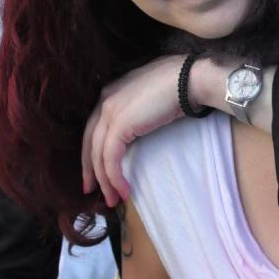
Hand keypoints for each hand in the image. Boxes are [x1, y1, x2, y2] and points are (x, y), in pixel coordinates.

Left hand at [82, 55, 185, 206]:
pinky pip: (110, 159)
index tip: (95, 171)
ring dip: (104, 180)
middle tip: (92, 190)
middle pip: (89, 141)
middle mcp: (105, 100)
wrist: (189, 79)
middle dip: (90, 169)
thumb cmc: (180, 84)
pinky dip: (114, 177)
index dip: (92, 151)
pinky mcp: (119, 125)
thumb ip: (139, 108)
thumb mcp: (151, 96)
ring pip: (98, 154)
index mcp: (112, 92)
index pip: (94, 127)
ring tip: (114, 199)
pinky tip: (124, 190)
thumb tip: (140, 123)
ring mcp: (110, 112)